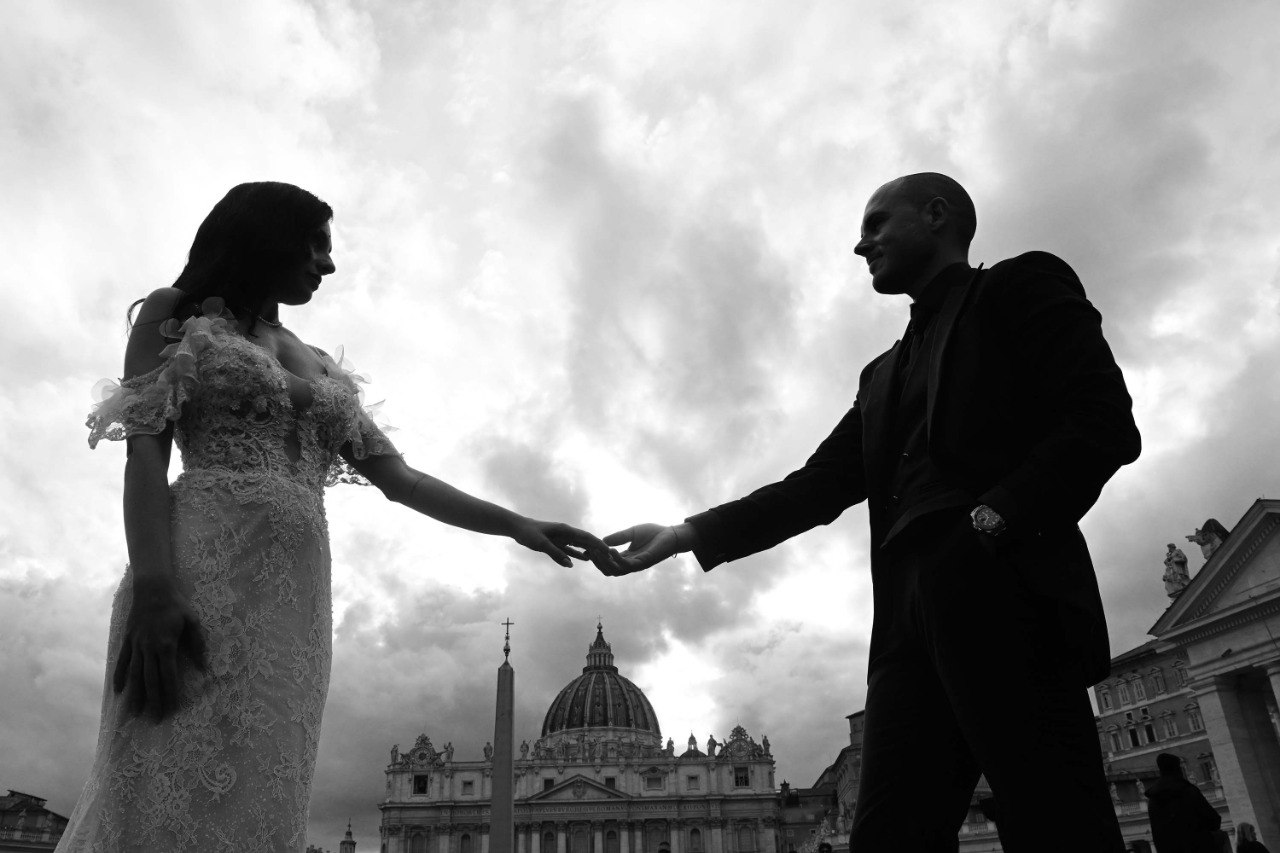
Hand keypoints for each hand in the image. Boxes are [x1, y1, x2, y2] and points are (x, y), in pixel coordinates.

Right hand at [113, 576, 206, 721]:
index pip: (168, 676)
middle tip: (154, 721)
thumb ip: (198, 646)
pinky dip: (119, 678)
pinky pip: (121, 662)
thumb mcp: (193, 622)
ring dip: (134, 695)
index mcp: (166, 645)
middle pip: (150, 680)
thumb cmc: (176, 604)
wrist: (153, 587)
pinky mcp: (127, 641)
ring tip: (134, 714)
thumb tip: (205, 668)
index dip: (170, 694)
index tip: (172, 710)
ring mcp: (135, 645)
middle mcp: (148, 648)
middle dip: (153, 702)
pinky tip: (118, 692)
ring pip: (134, 675)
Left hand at [511, 519, 608, 567]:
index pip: (586, 537)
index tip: (608, 550)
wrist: (517, 528)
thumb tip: (570, 565)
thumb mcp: (541, 543)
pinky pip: (568, 550)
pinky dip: (575, 555)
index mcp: (565, 530)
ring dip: (588, 551)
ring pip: (578, 546)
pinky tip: (581, 560)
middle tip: (609, 557)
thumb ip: (555, 553)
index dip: (598, 544)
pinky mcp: (554, 543)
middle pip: (585, 541)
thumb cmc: (528, 533)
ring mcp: (560, 538)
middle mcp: (565, 533)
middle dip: (597, 548)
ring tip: (599, 559)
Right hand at [595, 523, 681, 575]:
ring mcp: (637, 565)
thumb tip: (602, 541)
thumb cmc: (654, 533)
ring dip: (605, 562)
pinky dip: (617, 558)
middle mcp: (630, 564)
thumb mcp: (631, 533)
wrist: (671, 533)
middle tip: (590, 552)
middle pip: (609, 570)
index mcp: (627, 558)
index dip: (597, 558)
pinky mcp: (644, 563)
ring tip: (597, 551)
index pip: (608, 562)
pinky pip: (627, 565)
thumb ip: (618, 537)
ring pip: (616, 571)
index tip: (588, 549)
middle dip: (598, 562)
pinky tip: (611, 550)